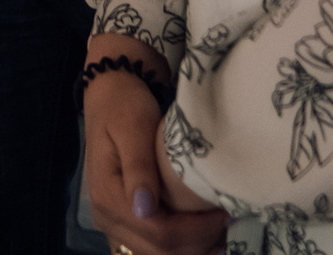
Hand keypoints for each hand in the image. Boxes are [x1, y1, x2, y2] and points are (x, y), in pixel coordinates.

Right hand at [85, 49, 227, 254]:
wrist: (109, 94)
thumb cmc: (125, 105)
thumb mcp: (133, 127)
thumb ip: (139, 168)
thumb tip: (145, 210)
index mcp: (108, 195)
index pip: (156, 231)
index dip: (195, 231)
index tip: (223, 213)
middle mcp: (105, 216)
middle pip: (157, 251)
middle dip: (198, 244)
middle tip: (227, 221)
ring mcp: (111, 223)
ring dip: (190, 250)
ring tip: (219, 233)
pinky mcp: (121, 221)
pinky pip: (147, 249)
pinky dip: (176, 249)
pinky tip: (200, 239)